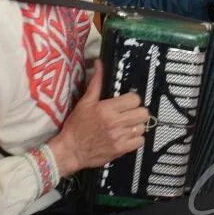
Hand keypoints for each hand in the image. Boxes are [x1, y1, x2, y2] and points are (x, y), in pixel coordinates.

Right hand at [47, 60, 150, 176]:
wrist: (71, 150)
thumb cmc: (76, 126)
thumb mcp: (85, 102)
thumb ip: (96, 82)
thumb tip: (99, 64)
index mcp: (106, 108)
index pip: (135, 99)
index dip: (132, 99)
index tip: (127, 102)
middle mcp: (115, 122)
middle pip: (143, 113)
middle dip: (137, 112)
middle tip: (130, 114)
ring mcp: (119, 137)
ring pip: (142, 127)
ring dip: (136, 125)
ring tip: (127, 125)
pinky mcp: (120, 149)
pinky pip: (140, 142)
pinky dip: (136, 139)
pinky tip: (127, 136)